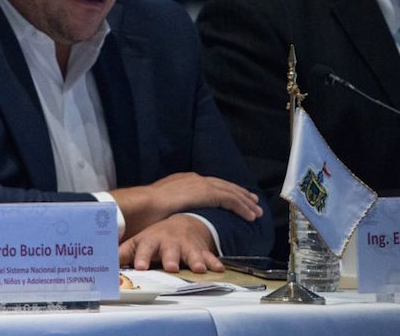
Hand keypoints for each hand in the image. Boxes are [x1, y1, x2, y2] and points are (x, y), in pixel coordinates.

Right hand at [110, 172, 262, 237]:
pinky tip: (251, 216)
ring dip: (246, 202)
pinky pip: (231, 200)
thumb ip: (173, 212)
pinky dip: (242, 208)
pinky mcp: (207, 193)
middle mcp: (195, 179)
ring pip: (231, 192)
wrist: (143, 203)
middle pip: (224, 186)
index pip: (209, 185)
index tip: (234, 197)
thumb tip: (174, 220)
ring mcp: (201, 185)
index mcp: (184, 181)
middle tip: (253, 201)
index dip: (224, 191)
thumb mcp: (163, 209)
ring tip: (256, 212)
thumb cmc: (147, 211)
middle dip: (240, 194)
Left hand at [119, 214, 222, 272]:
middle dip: (170, 259)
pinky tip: (218, 269)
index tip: (140, 266)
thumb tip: (104, 264)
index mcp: (151, 241)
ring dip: (195, 260)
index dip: (142, 257)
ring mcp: (186, 246)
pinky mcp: (201, 250)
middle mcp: (169, 243)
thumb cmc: (156, 238)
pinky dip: (214, 262)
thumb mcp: (138, 243)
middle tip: (171, 267)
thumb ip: (123, 254)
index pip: (144, 249)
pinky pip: (209, 257)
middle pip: (170, 251)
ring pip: (191, 254)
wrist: (182, 224)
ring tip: (197, 268)